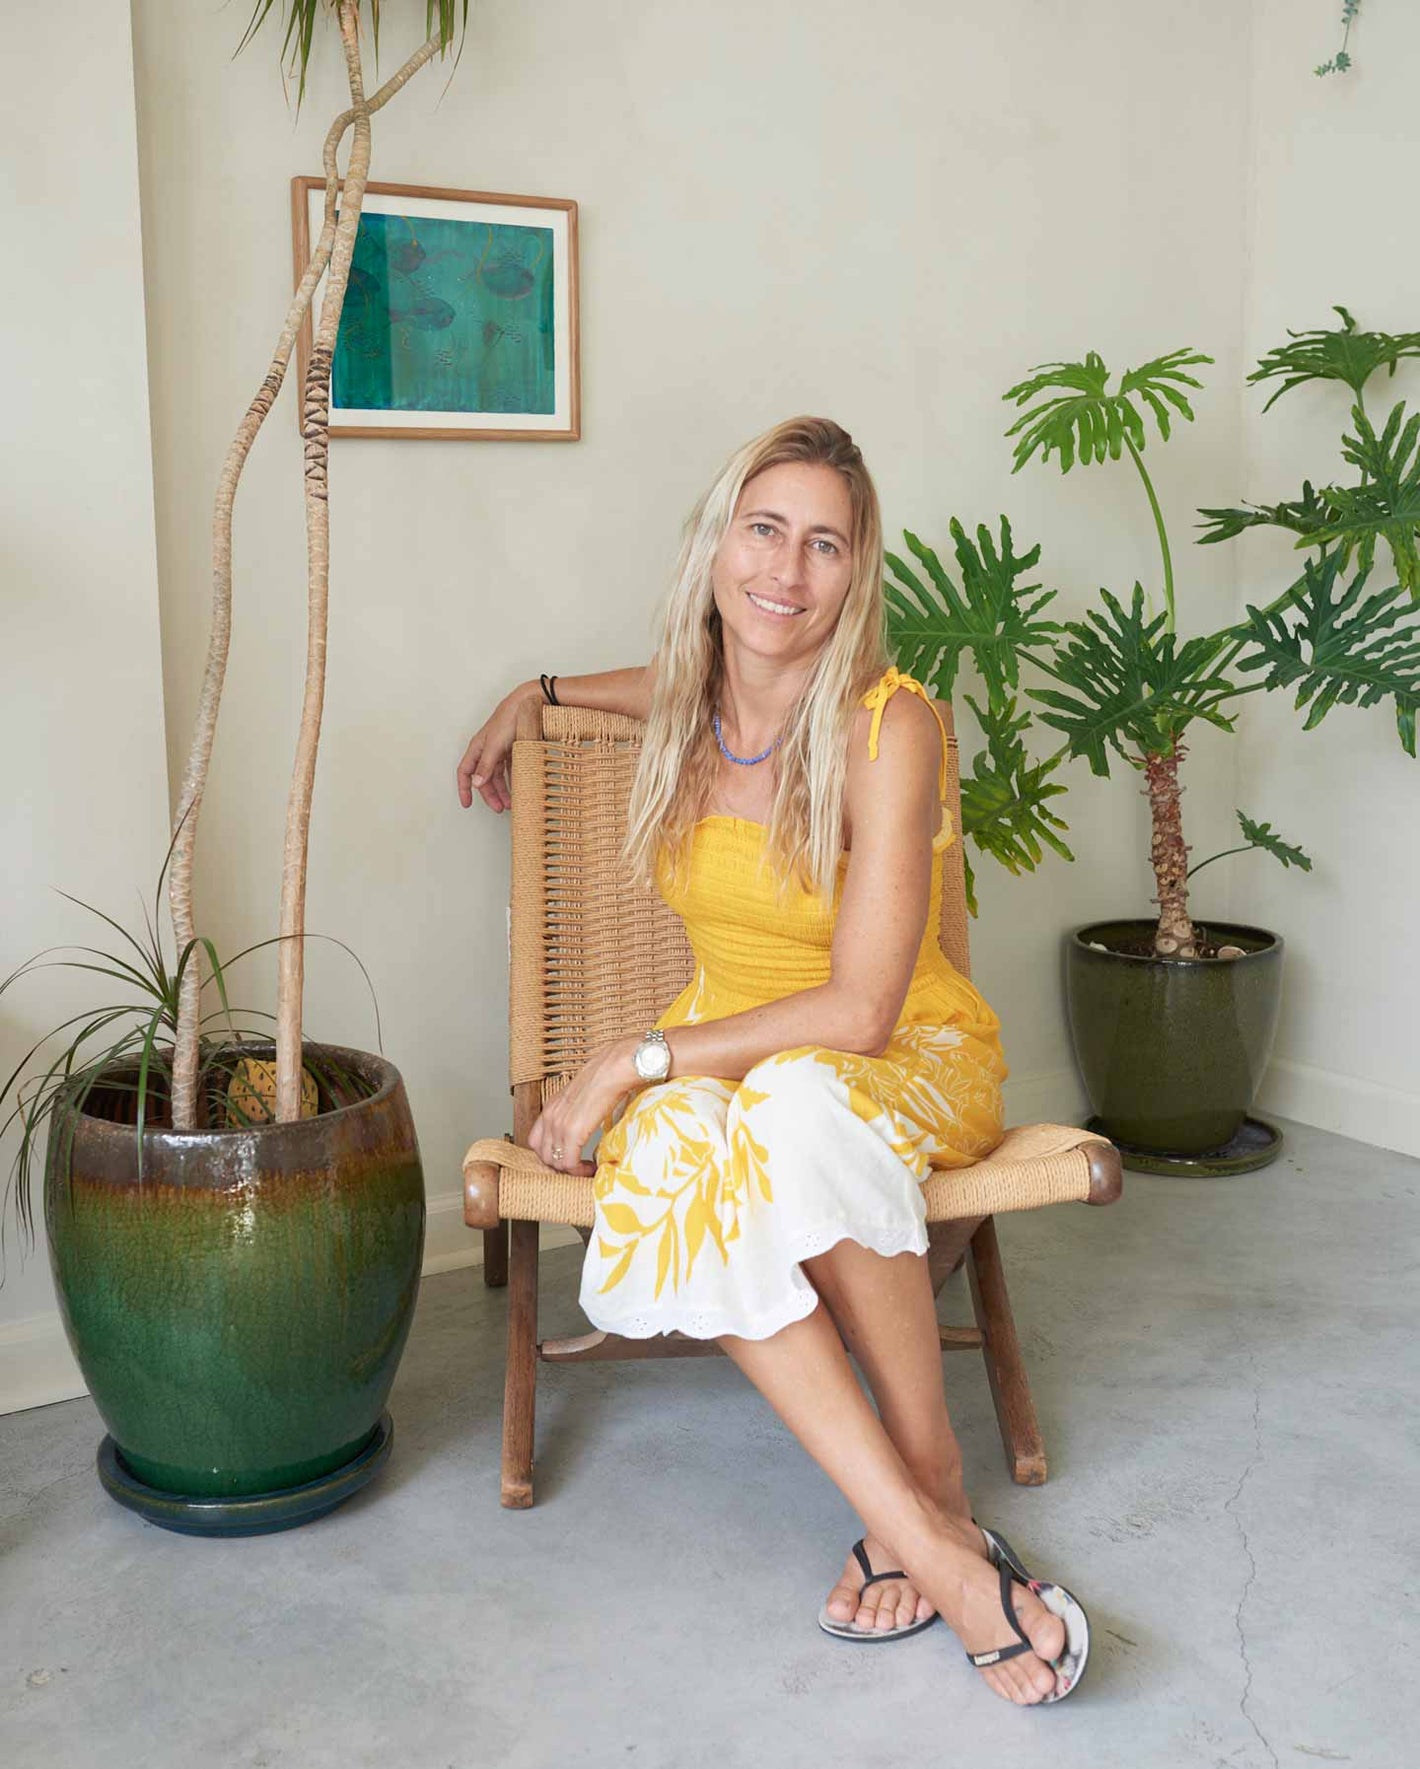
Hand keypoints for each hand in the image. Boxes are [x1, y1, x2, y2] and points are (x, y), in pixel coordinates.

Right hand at [456, 680, 541, 810]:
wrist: (529, 704)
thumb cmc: (509, 719)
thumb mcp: (495, 745)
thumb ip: (486, 765)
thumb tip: (476, 783)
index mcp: (477, 747)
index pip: (464, 771)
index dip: (464, 788)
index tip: (467, 804)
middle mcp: (487, 749)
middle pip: (483, 777)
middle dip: (490, 795)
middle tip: (499, 808)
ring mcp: (500, 749)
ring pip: (498, 775)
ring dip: (503, 790)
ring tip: (511, 803)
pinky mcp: (513, 748)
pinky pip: (510, 769)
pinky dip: (513, 780)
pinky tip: (519, 788)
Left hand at [529, 1038, 640, 1174]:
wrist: (615, 1066)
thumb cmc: (606, 1076)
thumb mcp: (583, 1095)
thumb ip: (578, 1110)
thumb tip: (587, 1121)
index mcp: (551, 1107)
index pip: (536, 1142)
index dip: (552, 1154)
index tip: (570, 1158)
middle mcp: (550, 1116)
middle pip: (543, 1156)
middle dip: (561, 1166)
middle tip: (580, 1167)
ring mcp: (559, 1124)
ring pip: (555, 1162)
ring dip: (571, 1170)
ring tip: (588, 1168)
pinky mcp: (573, 1132)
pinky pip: (568, 1163)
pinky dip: (579, 1171)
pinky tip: (593, 1167)